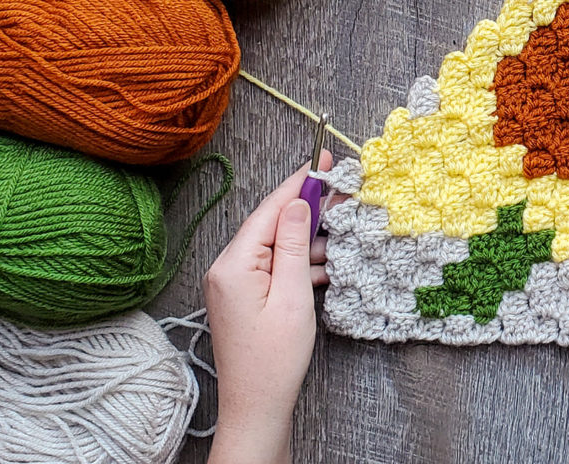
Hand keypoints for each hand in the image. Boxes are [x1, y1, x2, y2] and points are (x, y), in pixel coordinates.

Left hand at [204, 150, 331, 463]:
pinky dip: (298, 262)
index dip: (299, 182)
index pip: (270, 209)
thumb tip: (298, 203)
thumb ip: (295, 244)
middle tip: (341, 194)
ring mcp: (233, 282)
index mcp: (234, 264)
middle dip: (307, 209)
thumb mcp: (293, 295)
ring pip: (276, 244)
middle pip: (272, 223)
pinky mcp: (243, 295)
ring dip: (306, 241)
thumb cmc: (274, 360)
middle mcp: (227, 267)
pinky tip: (321, 267)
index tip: (322, 160)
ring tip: (337, 237)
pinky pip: (273, 265)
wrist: (256, 408)